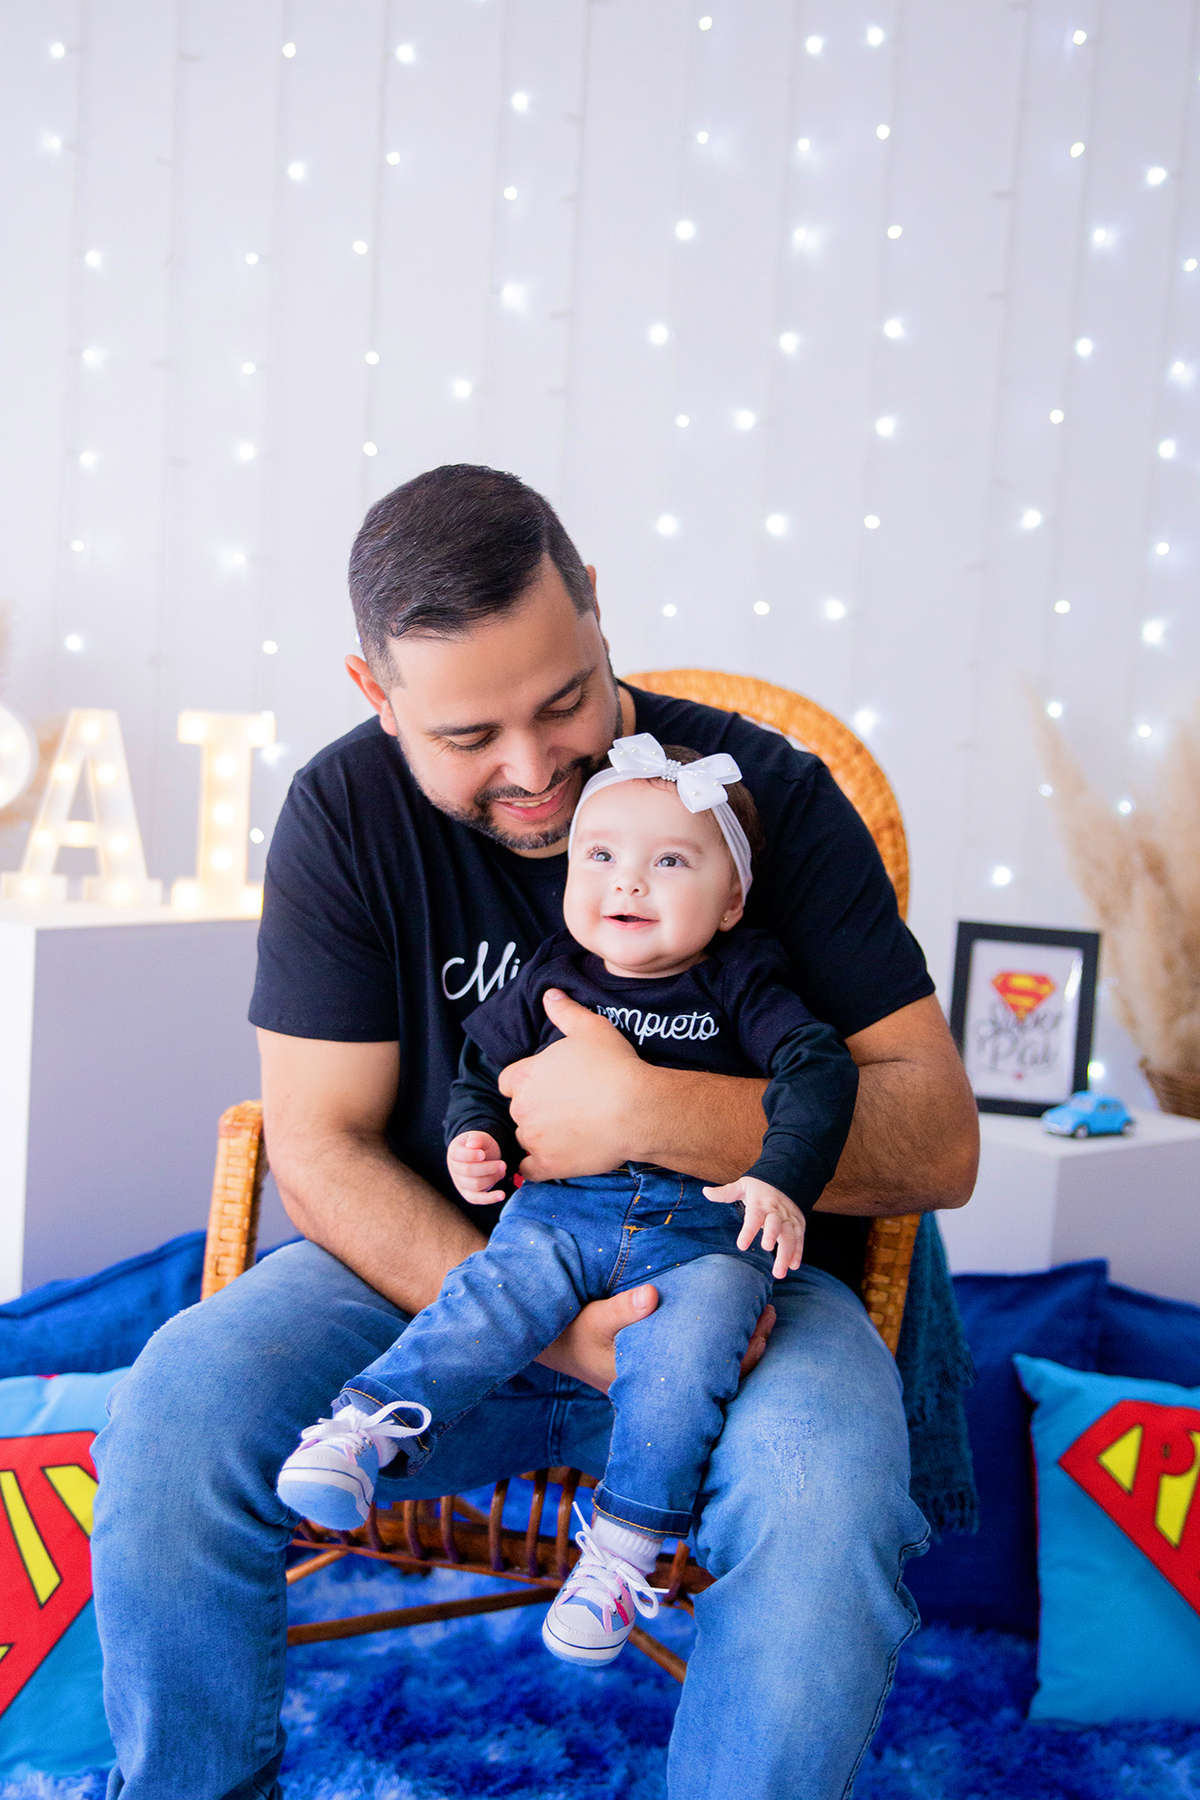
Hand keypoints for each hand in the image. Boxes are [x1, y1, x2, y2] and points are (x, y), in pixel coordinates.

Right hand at [446, 1130, 507, 1204]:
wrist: (483, 1155)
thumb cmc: (480, 1145)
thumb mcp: (479, 1137)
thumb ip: (476, 1139)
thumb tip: (472, 1145)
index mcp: (454, 1152)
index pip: (458, 1155)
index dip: (470, 1156)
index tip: (483, 1154)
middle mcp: (454, 1169)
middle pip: (468, 1171)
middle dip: (488, 1168)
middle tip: (503, 1164)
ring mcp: (461, 1183)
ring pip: (475, 1185)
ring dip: (492, 1179)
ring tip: (503, 1171)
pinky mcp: (469, 1194)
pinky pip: (477, 1199)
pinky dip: (490, 1198)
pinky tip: (502, 1195)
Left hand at [499, 989, 643, 1180]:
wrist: (637, 1109)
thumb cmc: (615, 1066)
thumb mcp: (592, 1028)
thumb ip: (565, 1011)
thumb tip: (549, 994)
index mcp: (527, 1075)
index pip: (508, 1081)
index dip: (526, 1082)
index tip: (547, 1085)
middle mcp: (523, 1108)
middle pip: (518, 1110)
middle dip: (535, 1109)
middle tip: (566, 1106)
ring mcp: (534, 1139)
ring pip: (525, 1138)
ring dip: (541, 1136)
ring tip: (571, 1131)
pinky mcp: (548, 1165)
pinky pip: (529, 1170)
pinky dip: (538, 1166)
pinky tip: (557, 1157)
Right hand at [537, 1285, 777, 1393]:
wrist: (559, 1346)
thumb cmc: (577, 1333)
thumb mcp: (596, 1318)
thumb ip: (622, 1309)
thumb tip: (651, 1295)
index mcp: (653, 1383)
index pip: (708, 1381)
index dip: (738, 1362)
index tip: (759, 1335)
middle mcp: (664, 1387)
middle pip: (718, 1376)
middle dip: (748, 1350)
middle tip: (770, 1317)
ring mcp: (665, 1378)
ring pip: (713, 1369)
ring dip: (739, 1345)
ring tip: (765, 1317)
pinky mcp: (663, 1365)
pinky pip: (700, 1360)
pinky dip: (722, 1344)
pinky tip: (737, 1323)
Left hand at [703, 1175, 805, 1279]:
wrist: (787, 1178)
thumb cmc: (759, 1187)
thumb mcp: (743, 1186)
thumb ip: (726, 1192)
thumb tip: (705, 1191)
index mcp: (761, 1202)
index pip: (754, 1216)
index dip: (749, 1231)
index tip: (741, 1246)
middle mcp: (776, 1211)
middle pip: (776, 1224)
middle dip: (772, 1236)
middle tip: (767, 1249)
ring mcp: (789, 1218)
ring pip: (790, 1235)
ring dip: (786, 1253)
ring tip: (779, 1272)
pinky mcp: (799, 1223)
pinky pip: (800, 1238)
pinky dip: (798, 1252)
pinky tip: (793, 1266)